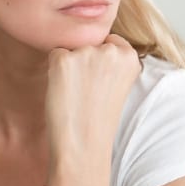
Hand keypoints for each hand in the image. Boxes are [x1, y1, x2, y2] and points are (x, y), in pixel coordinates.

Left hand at [45, 34, 140, 185]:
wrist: (84, 146)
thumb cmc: (99, 118)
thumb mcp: (118, 83)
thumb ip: (112, 60)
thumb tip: (92, 39)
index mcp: (130, 56)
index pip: (108, 41)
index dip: (100, 64)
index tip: (102, 86)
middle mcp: (110, 50)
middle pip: (88, 44)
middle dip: (85, 64)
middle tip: (89, 94)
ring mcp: (86, 54)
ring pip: (70, 50)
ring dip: (70, 68)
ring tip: (78, 96)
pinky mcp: (63, 61)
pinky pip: (54, 56)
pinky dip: (55, 73)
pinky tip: (65, 93)